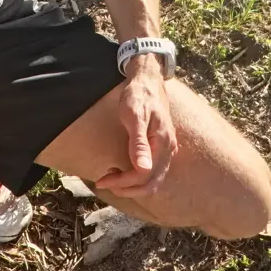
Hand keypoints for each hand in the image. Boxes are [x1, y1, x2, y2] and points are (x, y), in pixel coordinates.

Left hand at [96, 55, 177, 196]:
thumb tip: (142, 169)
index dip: (122, 182)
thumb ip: (139, 144)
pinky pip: (153, 172)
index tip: (102, 179)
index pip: (143, 175)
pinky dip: (137, 178)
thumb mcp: (134, 117)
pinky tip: (122, 169)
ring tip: (111, 176)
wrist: (148, 81)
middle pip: (150, 184)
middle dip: (126, 189)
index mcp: (162, 144)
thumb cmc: (139, 96)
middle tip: (104, 182)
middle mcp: (168, 151)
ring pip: (153, 181)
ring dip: (132, 185)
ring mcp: (168, 151)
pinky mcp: (163, 149)